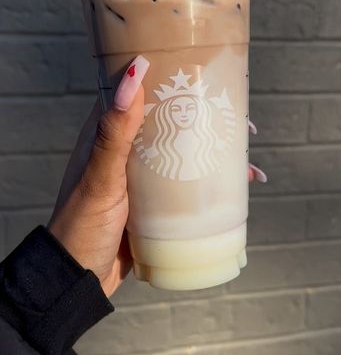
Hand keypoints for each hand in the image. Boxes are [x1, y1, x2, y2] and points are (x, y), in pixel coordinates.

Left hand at [49, 60, 265, 298]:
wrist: (77, 279)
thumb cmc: (81, 225)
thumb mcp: (101, 177)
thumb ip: (115, 132)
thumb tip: (134, 75)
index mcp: (109, 136)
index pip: (143, 96)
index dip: (173, 82)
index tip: (206, 78)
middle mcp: (128, 152)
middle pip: (173, 124)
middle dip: (207, 120)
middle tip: (240, 123)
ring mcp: (143, 179)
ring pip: (185, 154)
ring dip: (216, 153)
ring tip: (248, 158)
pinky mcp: (155, 203)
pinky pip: (187, 185)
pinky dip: (213, 183)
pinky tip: (240, 188)